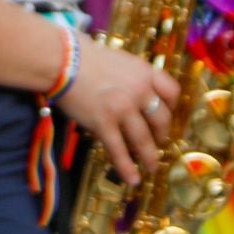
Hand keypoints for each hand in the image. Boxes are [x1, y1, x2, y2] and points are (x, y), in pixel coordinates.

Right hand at [56, 37, 182, 186]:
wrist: (61, 59)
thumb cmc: (83, 55)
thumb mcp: (117, 59)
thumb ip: (130, 75)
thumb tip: (131, 89)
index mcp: (144, 72)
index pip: (172, 92)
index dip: (172, 106)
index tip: (168, 113)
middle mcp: (139, 92)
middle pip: (162, 119)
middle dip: (161, 134)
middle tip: (158, 140)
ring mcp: (122, 109)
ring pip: (143, 140)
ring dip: (149, 156)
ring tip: (151, 166)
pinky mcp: (104, 123)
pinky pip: (118, 149)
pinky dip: (126, 167)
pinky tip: (132, 179)